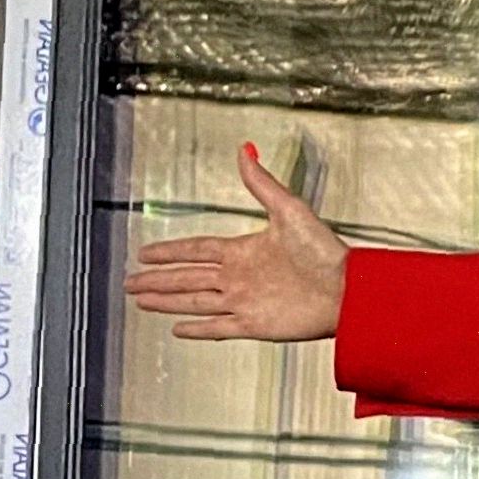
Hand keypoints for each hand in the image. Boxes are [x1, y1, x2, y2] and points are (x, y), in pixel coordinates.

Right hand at [123, 141, 348, 343]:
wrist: (348, 289)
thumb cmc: (326, 250)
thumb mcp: (290, 210)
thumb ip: (262, 184)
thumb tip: (245, 150)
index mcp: (243, 250)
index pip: (196, 250)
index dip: (170, 251)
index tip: (144, 252)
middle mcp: (238, 277)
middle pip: (187, 277)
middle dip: (157, 279)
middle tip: (129, 282)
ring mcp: (244, 301)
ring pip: (194, 301)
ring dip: (166, 301)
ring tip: (140, 300)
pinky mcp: (254, 324)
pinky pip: (217, 327)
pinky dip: (196, 329)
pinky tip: (176, 328)